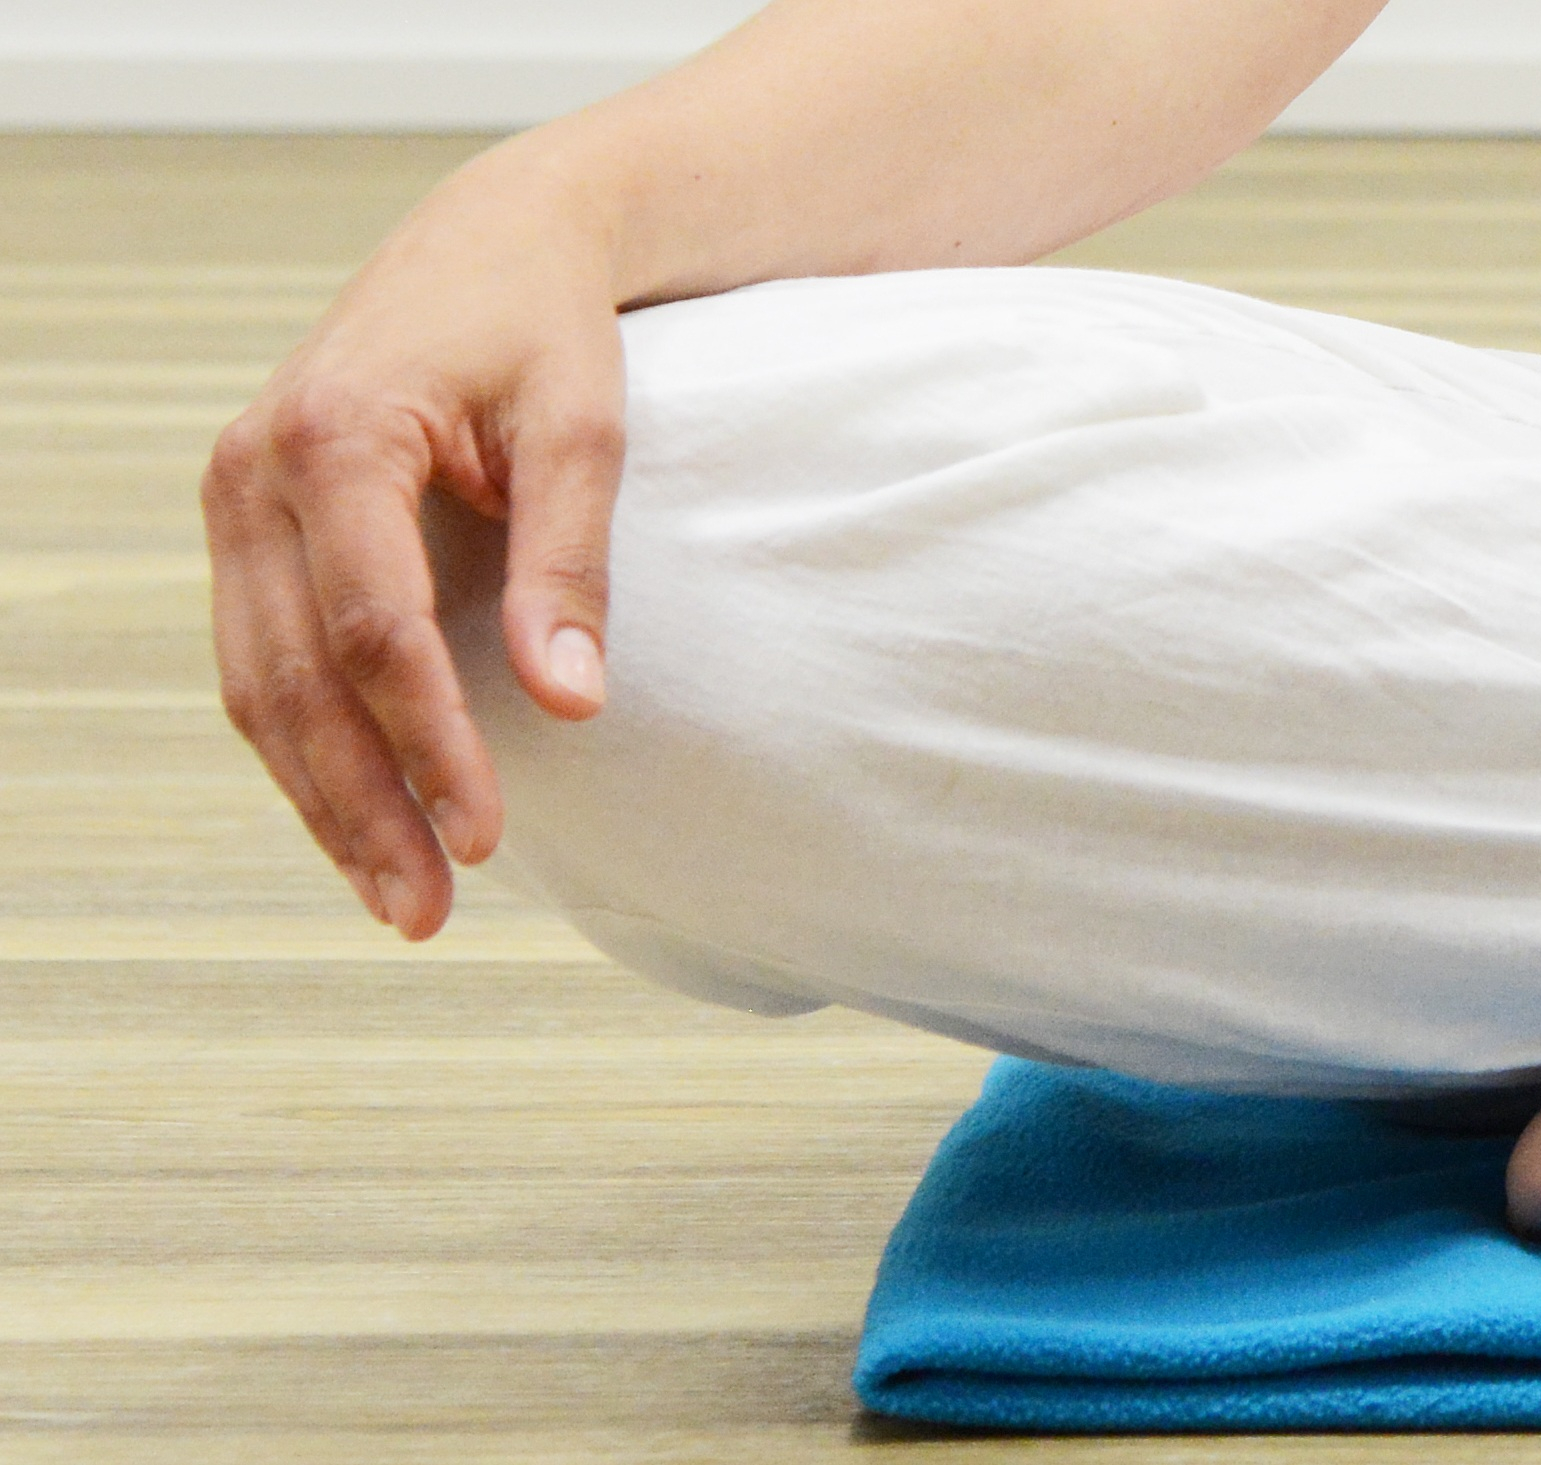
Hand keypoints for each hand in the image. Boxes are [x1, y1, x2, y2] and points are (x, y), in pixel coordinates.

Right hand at [203, 161, 629, 938]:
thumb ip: (571, 561)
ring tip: (401, 899)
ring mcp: (234, 498)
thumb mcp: (585, 426)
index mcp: (336, 435)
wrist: (489, 243)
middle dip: (362, 803)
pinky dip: (305, 749)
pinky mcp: (245, 525)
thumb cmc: (546, 327)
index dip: (428, 741)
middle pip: (298, 675)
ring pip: (259, 684)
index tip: (489, 833)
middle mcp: (255, 470)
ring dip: (323, 800)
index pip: (375, 626)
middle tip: (429, 912)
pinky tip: (361, 822)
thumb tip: (573, 703)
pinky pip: (260, 659)